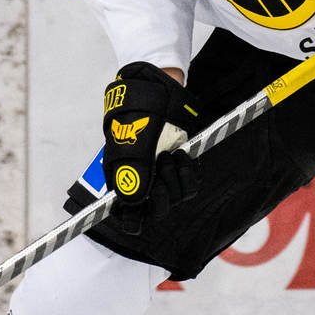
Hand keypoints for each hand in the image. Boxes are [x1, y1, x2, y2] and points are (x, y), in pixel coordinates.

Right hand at [101, 62, 201, 206]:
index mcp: (123, 181)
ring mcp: (163, 175)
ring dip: (175, 178)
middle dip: (161, 194)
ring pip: (175, 198)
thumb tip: (132, 203)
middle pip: (156, 210)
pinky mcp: (181, 166)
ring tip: (169, 154)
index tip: (136, 220)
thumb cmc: (136, 115)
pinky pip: (191, 184)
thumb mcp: (131, 145)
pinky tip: (182, 156)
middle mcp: (143, 182)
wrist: (156, 93)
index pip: (128, 215)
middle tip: (159, 166)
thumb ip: (132, 175)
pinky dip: (189, 172)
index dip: (133, 220)